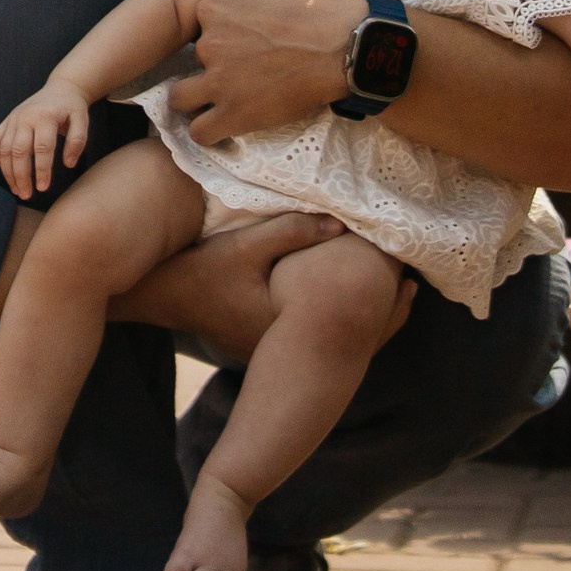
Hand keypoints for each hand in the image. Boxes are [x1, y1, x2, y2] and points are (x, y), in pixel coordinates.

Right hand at [0, 84, 90, 196]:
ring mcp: (13, 119)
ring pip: (4, 149)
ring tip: (17, 190)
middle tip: (26, 195)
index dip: (42, 170)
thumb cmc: (71, 109)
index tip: (43, 188)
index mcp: (45, 116)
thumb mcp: (82, 120)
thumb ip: (78, 141)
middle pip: (19, 151)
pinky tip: (6, 173)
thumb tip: (68, 164)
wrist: (59, 89)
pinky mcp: (6, 121)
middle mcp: (25, 117)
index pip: (42, 148)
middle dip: (21, 176)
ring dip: (8, 173)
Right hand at [113, 208, 402, 360]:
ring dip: (360, 314)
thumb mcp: (244, 245)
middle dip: (379, 307)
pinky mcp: (265, 341)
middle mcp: (282, 347)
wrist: (157, 296)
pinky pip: (316, 334)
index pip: (346, 317)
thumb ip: (291, 230)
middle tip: (414, 278)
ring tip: (396, 285)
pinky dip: (337, 316)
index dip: (378, 293)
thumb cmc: (198, 270)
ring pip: (333, 339)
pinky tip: (352, 294)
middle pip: (347, 336)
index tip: (406, 266)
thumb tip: (340, 221)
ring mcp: (273, 349)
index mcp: (284, 328)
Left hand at [167, 0, 364, 143]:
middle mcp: (208, 43)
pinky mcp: (233, 115)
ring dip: (196, 98)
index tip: (240, 38)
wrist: (347, 46)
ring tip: (218, 100)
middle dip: (213, 64)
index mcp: (215, 5)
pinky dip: (208, 130)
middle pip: (194, 57)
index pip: (201, 22)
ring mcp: (218, 81)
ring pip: (181, 97)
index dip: (220, 31)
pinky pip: (200, 131)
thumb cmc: (321, 7)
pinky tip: (223, 124)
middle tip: (239, 69)